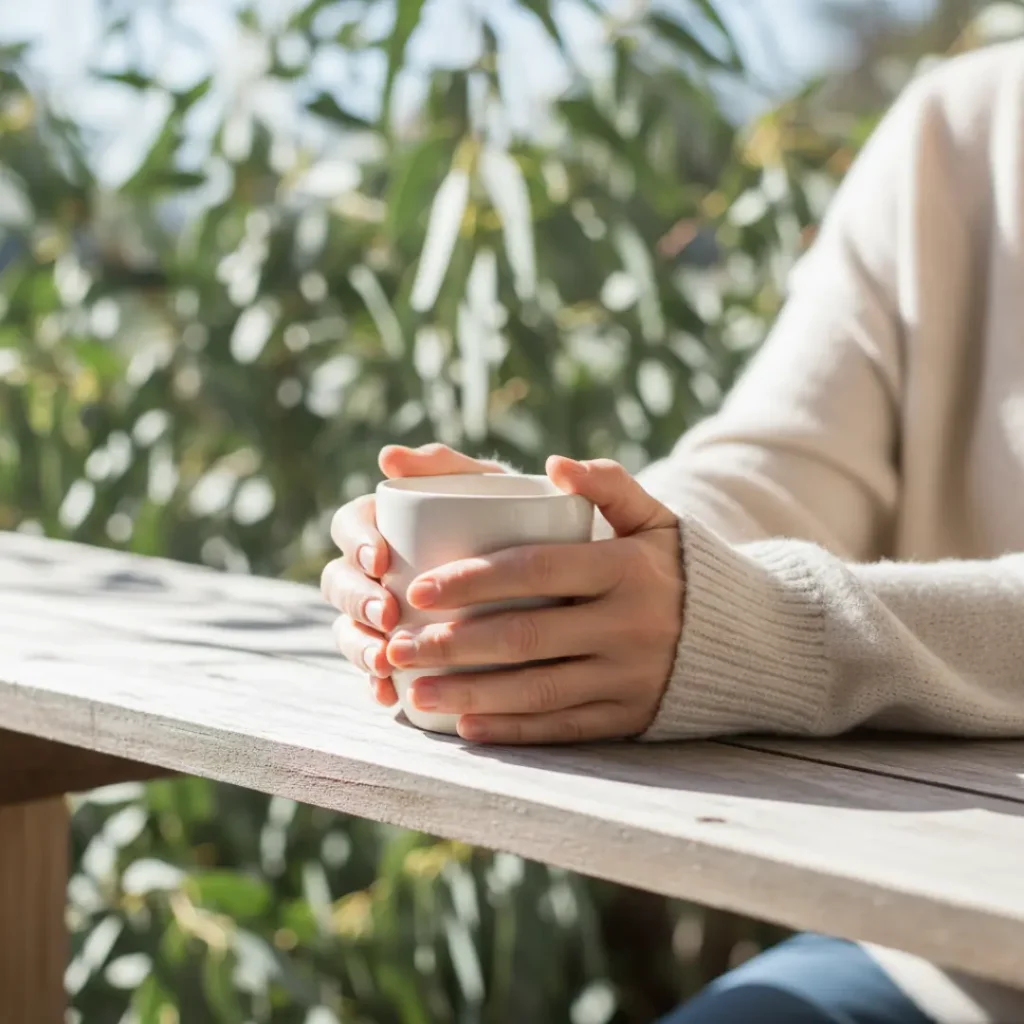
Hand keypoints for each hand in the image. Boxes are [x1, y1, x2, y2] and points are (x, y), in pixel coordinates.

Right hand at [320, 444, 507, 705]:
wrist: (555, 567)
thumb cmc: (514, 514)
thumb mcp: (489, 486)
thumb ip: (449, 464)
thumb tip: (387, 457)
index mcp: (386, 523)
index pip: (350, 526)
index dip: (355, 542)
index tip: (381, 560)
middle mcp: (376, 570)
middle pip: (341, 583)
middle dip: (356, 601)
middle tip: (389, 614)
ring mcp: (384, 613)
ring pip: (349, 629)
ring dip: (358, 646)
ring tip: (384, 661)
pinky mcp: (402, 650)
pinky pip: (375, 670)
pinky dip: (376, 683)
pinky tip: (390, 695)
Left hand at [388, 457, 682, 743]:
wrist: (748, 636)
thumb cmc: (674, 566)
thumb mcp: (654, 517)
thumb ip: (608, 484)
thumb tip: (554, 464)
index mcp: (626, 567)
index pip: (536, 569)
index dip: (473, 579)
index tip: (419, 586)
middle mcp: (629, 624)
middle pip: (526, 635)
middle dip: (454, 643)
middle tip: (399, 645)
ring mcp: (630, 677)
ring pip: (538, 690)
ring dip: (470, 693)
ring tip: (415, 691)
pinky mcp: (630, 717)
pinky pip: (564, 728)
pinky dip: (513, 730)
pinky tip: (466, 728)